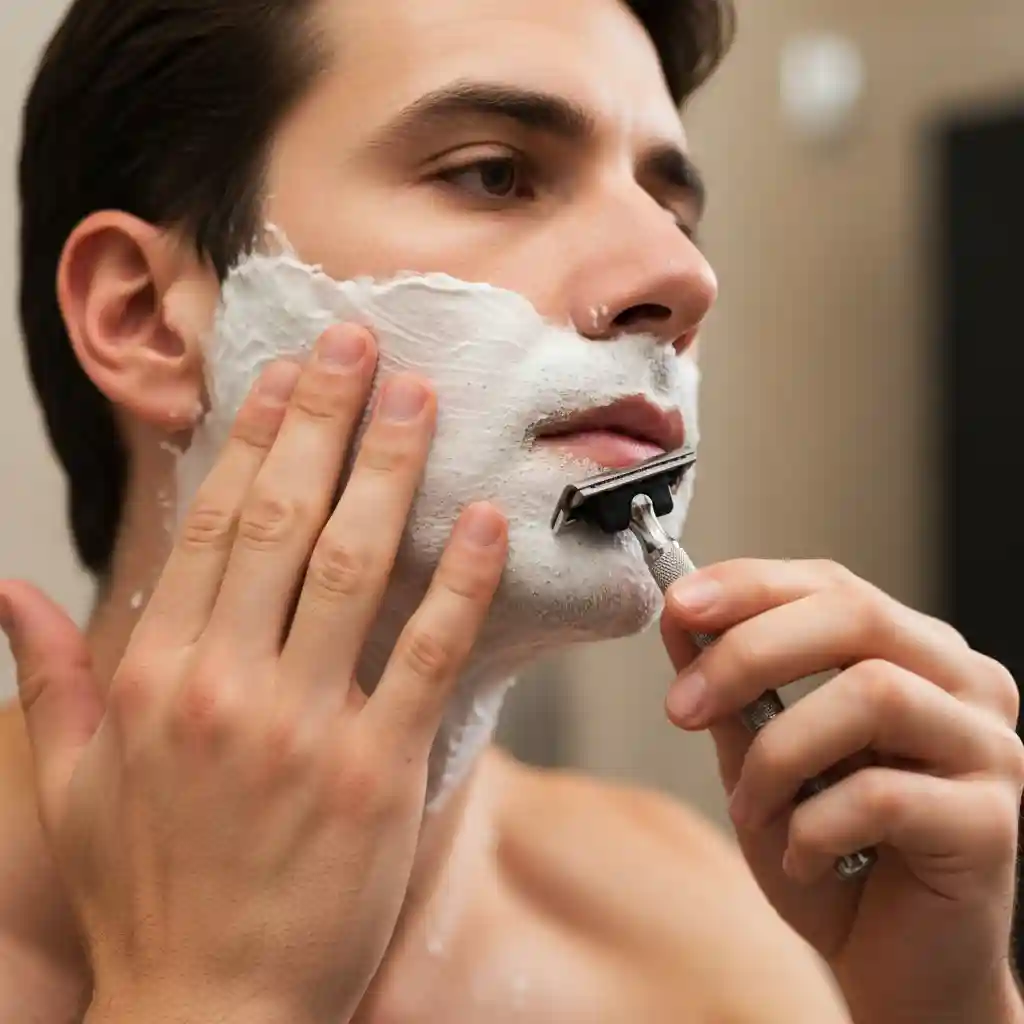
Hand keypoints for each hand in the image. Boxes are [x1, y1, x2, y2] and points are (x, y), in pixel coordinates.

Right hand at [0, 325, 508, 1023]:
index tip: (284, 375)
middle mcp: (228, 683)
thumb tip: (9, 594)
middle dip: (326, 419)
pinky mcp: (379, 772)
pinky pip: (427, 654)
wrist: (210, 1012)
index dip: (253, 436)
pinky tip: (486, 519)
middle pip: (287, 518)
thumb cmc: (147, 893)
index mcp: (157, 674)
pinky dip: (459, 580)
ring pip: (356, 565)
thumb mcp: (74, 785)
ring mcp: (307, 725)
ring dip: (390, 470)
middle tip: (362, 345)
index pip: (213, 522)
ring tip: (418, 398)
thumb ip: (52, 677)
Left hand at [659, 559, 1023, 1023]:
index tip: (679, 606)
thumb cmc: (828, 850)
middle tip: (681, 706)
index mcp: (911, 651)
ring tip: (751, 807)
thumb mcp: (759, 754)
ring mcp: (988, 748)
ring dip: (780, 753)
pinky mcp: (991, 823)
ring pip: (871, 693)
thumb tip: (680, 615)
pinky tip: (803, 858)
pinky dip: (814, 827)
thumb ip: (729, 687)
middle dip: (749, 653)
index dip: (750, 586)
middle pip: (855, 616)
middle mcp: (963, 682)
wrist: (893, 965)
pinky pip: (883, 795)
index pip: (830, 584)